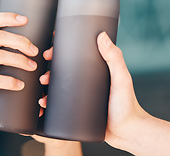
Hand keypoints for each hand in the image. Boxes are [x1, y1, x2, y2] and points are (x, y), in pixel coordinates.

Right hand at [36, 32, 145, 150]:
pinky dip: (49, 101)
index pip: (76, 53)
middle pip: (64, 68)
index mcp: (97, 68)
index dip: (60, 49)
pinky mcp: (78, 108)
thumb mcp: (121, 79)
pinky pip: (60, 102)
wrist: (126, 133)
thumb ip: (114, 58)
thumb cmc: (128, 106)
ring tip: (42, 88)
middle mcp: (88, 79)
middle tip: (43, 74)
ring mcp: (82, 94)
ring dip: (47, 84)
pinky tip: (42, 103)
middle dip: (49, 68)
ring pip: (60, 85)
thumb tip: (102, 36)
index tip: (50, 50)